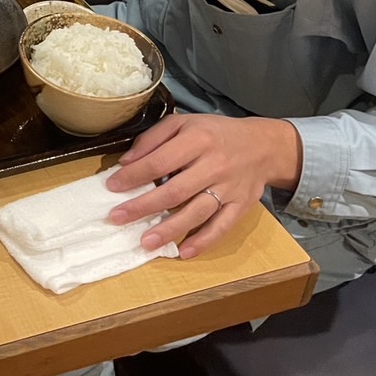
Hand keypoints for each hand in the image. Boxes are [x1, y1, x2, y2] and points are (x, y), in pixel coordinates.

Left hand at [103, 113, 302, 258]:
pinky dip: (204, 241)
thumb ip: (153, 138)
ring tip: (145, 242)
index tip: (112, 186)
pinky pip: (222, 226)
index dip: (134, 176)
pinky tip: (184, 252)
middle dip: (143, 206)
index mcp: (197, 140)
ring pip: (197, 212)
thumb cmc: (214, 133)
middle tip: (117, 218)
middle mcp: (214, 165)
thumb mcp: (183, 123)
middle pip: (175, 191)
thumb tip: (126, 162)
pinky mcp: (241, 205)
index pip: (160, 161)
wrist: (263, 145)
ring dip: (170, 229)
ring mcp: (229, 188)